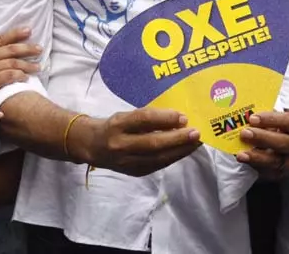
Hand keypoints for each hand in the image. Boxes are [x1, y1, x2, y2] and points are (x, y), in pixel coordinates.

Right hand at [0, 27, 42, 107]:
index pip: (0, 39)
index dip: (15, 34)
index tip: (28, 30)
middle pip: (11, 49)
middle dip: (27, 48)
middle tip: (39, 48)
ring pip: (13, 63)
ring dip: (27, 65)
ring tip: (38, 66)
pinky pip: (9, 76)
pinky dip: (20, 76)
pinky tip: (26, 78)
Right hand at [82, 108, 201, 176]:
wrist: (92, 146)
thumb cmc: (114, 126)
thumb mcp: (126, 115)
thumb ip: (147, 117)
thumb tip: (177, 120)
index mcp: (117, 125)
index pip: (143, 120)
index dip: (164, 119)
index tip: (183, 117)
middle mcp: (120, 145)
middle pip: (152, 143)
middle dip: (177, 139)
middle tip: (196, 133)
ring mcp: (126, 162)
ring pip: (157, 158)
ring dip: (179, 151)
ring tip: (194, 143)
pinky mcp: (133, 172)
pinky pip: (156, 165)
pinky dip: (172, 158)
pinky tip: (183, 151)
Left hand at [237, 111, 288, 178]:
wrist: (287, 147)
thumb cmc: (277, 129)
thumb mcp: (274, 121)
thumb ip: (263, 119)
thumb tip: (244, 116)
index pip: (287, 121)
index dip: (270, 119)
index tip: (252, 118)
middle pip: (282, 142)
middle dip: (262, 137)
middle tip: (244, 133)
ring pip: (275, 161)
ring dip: (256, 157)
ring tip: (241, 154)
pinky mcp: (280, 173)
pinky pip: (268, 173)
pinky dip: (255, 167)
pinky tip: (245, 162)